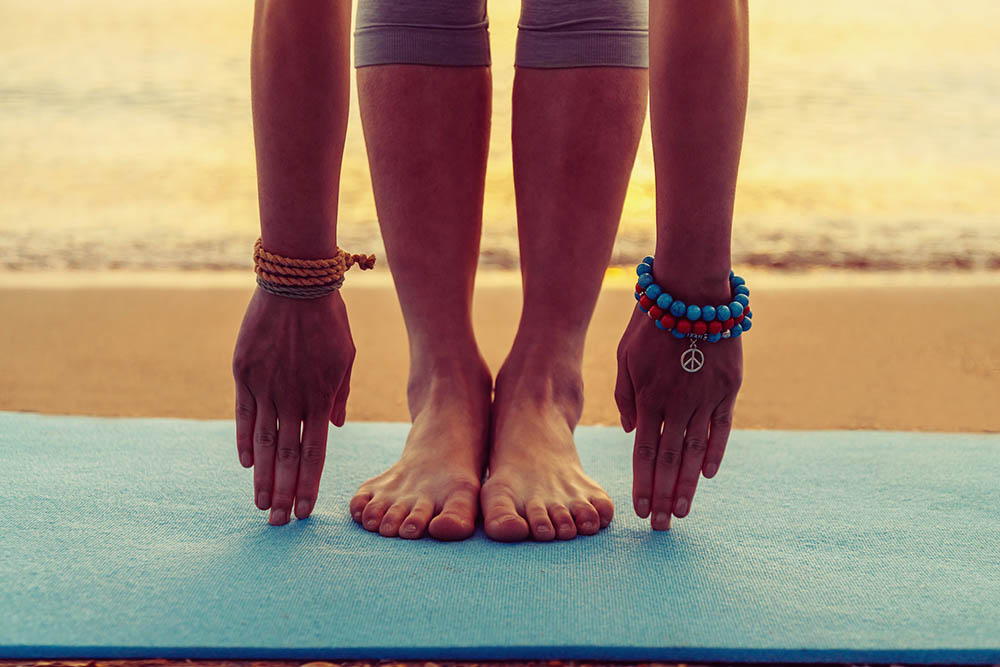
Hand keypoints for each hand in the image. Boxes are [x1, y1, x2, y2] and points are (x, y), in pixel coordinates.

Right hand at [232, 287, 354, 524]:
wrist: (296, 283)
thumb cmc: (328, 320)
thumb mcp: (346, 356)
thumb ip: (340, 394)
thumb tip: (337, 425)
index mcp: (323, 396)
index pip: (314, 452)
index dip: (308, 484)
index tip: (303, 510)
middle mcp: (293, 398)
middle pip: (286, 456)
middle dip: (282, 493)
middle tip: (277, 523)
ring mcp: (267, 387)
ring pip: (263, 443)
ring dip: (261, 477)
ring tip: (259, 504)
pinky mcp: (244, 373)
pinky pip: (243, 415)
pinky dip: (243, 441)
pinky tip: (244, 465)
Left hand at [615, 302, 741, 529]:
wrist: (692, 291)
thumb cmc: (652, 323)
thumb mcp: (625, 356)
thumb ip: (625, 395)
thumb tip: (629, 431)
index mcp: (648, 396)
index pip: (643, 451)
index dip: (641, 483)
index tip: (639, 509)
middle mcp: (676, 402)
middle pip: (668, 459)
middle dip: (663, 496)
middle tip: (660, 526)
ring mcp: (704, 396)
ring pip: (694, 450)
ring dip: (688, 484)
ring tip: (682, 511)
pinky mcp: (727, 387)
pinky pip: (721, 426)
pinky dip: (715, 451)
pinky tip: (708, 474)